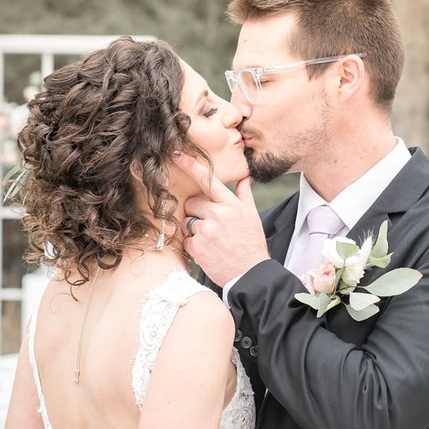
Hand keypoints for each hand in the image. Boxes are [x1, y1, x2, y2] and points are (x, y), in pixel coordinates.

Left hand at [173, 154, 269, 286]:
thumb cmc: (251, 245)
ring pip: (188, 222)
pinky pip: (186, 240)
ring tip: (212, 242)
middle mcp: (218, 214)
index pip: (207, 179)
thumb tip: (245, 178)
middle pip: (192, 203)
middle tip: (211, 227)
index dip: (190, 165)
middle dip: (197, 213)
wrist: (250, 274)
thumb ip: (245, 195)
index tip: (175, 154)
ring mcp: (206, 231)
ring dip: (195, 230)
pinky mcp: (197, 247)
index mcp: (231, 205)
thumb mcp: (252, 217)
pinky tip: (208, 252)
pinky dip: (193, 246)